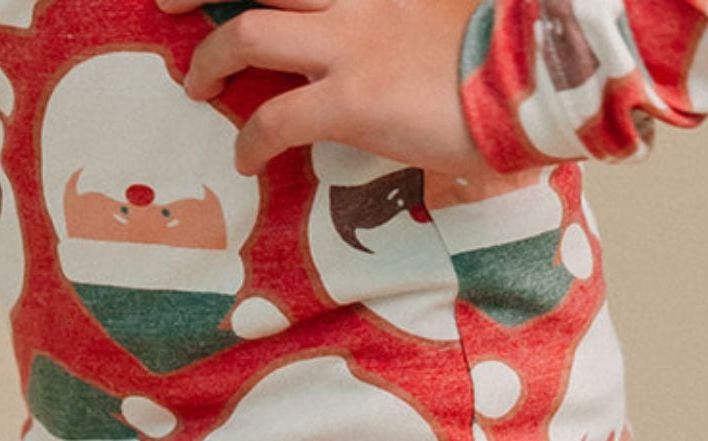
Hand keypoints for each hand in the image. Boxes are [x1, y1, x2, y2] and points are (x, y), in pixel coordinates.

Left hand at [159, 0, 494, 178]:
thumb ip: (411, 19)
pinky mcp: (351, 98)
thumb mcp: (454, 11)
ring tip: (196, 83)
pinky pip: (275, 119)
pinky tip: (246, 158)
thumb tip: (399, 48)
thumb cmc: (509, 52)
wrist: (540, 75)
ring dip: (210, 58)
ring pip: (248, 32)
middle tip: (168, 1)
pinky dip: (249, 139)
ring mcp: (350, 42)